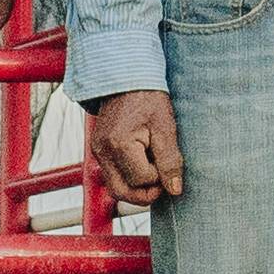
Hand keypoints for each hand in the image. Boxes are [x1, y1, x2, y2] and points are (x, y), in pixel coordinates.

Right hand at [88, 88, 184, 212]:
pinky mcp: (99, 151)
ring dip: (136, 188)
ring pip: (116, 188)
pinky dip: (128, 178)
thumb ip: (170, 161)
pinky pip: (112, 176)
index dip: (159, 177)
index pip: (142, 179)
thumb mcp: (165, 127)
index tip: (168, 161)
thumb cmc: (148, 98)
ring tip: (153, 174)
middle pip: (122, 192)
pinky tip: (142, 165)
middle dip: (145, 194)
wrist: (127, 79)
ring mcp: (98, 152)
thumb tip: (175, 189)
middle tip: (162, 183)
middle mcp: (103, 151)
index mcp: (119, 144)